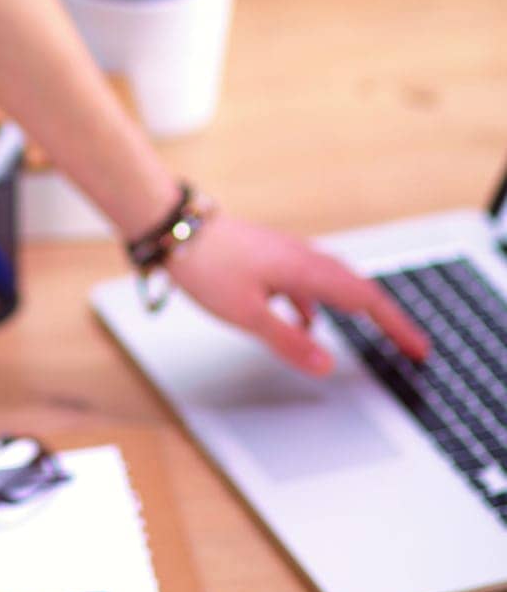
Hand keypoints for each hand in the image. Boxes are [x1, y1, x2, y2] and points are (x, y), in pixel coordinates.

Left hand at [163, 210, 432, 377]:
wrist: (174, 227)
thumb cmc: (205, 263)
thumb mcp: (246, 313)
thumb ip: (288, 340)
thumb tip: (327, 364)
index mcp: (304, 269)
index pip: (365, 298)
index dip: (395, 325)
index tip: (418, 348)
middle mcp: (301, 256)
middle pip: (357, 287)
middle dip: (385, 317)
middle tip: (407, 344)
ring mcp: (284, 253)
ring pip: (332, 281)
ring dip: (355, 307)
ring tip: (370, 331)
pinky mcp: (268, 255)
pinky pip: (306, 281)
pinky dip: (318, 303)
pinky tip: (305, 319)